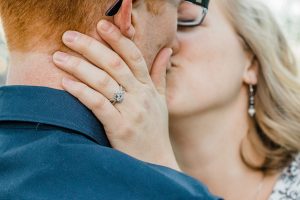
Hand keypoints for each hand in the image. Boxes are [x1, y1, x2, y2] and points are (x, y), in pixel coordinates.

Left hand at [52, 20, 179, 170]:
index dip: (118, 39)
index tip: (100, 25)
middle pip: (114, 64)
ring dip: (79, 67)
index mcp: (148, 87)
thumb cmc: (155, 130)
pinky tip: (65, 83)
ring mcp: (131, 112)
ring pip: (103, 82)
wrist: (156, 162)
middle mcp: (141, 96)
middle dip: (90, 47)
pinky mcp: (120, 128)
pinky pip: (98, 105)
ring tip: (59, 57)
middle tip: (68, 36)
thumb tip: (167, 50)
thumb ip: (160, 74)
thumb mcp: (161, 101)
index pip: (134, 56)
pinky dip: (81, 92)